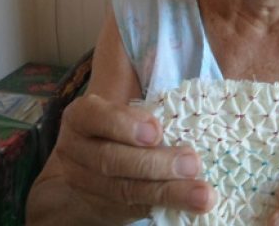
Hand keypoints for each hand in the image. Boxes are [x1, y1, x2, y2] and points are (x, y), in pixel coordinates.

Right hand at [53, 93, 216, 222]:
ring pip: (123, 190)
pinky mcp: (99, 208)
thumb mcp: (129, 108)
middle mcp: (75, 150)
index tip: (157, 131)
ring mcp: (83, 183)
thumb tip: (200, 68)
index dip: (125, 124)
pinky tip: (187, 205)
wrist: (90, 173)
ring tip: (202, 194)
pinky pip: (130, 210)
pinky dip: (161, 207)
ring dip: (167, 192)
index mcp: (82, 116)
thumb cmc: (124, 128)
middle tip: (193, 163)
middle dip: (155, 163)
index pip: (95, 116)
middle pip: (111, 159)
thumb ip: (152, 96)